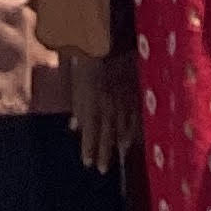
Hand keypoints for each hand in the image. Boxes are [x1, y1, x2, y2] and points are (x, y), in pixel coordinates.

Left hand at [68, 51, 136, 175]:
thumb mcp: (76, 81)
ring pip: (122, 130)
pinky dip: (133, 130)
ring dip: (118, 144)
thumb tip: (73, 126)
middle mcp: (108, 108)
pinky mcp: (136, 95)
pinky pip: (136, 118)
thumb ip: (77, 106)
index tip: (87, 162)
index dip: (88, 149)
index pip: (90, 133)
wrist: (112, 41)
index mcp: (92, 104)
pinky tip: (131, 138)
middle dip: (103, 153)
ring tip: (116, 156)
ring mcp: (124, 103)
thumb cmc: (88, 59)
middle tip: (101, 169)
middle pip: (106, 136)